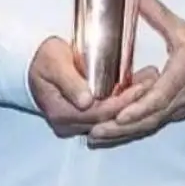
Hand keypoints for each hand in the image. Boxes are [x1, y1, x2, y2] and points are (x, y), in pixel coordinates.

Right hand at [27, 36, 155, 138]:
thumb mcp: (53, 63)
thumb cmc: (43, 60)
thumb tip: (86, 101)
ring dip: (132, 102)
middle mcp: (70, 125)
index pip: (101, 112)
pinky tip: (138, 88)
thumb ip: (69, 81)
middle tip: (153, 82)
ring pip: (111, 118)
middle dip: (134, 101)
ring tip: (150, 82)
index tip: (142, 86)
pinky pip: (107, 114)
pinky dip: (123, 102)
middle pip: (110, 118)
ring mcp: (76, 125)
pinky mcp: (83, 120)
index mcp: (62, 113)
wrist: (31, 66)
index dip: (123, 101)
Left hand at [87, 0, 184, 147]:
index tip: (120, 114)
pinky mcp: (174, 113)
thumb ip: (157, 12)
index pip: (159, 97)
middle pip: (148, 118)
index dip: (139, 107)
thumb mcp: (184, 29)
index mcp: (181, 76)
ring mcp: (176, 109)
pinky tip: (111, 133)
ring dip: (121, 133)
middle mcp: (178, 98)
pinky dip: (131, 130)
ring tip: (95, 137)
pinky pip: (151, 124)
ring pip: (148, 125)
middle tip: (94, 131)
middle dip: (120, 128)